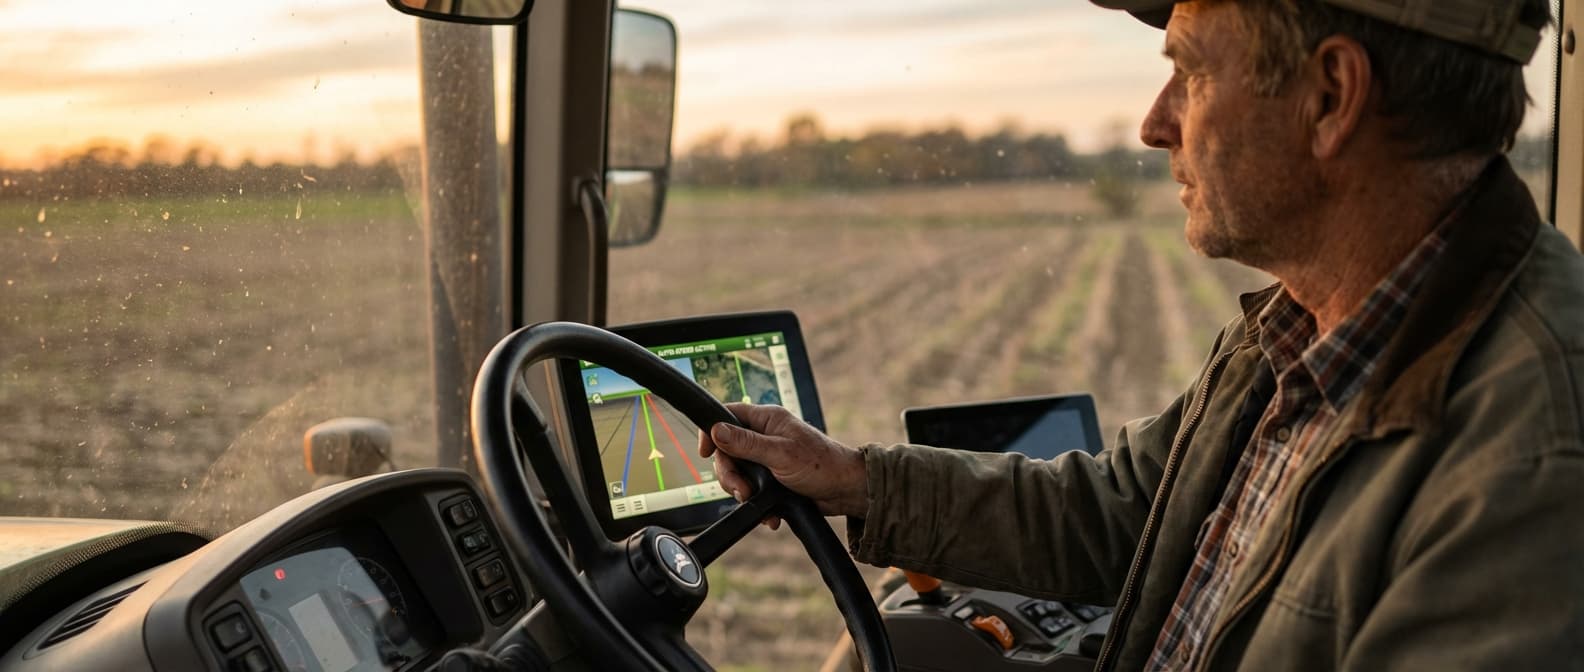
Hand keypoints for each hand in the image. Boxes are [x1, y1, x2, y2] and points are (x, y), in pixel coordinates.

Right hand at [697, 403, 868, 528]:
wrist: (846, 491)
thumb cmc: (821, 465)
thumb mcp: (780, 453)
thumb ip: (747, 443)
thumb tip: (716, 430)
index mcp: (766, 420)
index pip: (727, 415)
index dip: (711, 431)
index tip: (704, 453)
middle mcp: (764, 436)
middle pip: (727, 451)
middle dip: (730, 474)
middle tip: (741, 491)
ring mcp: (767, 458)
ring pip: (737, 473)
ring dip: (742, 492)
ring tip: (756, 502)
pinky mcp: (772, 479)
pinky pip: (752, 490)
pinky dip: (757, 503)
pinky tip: (770, 513)